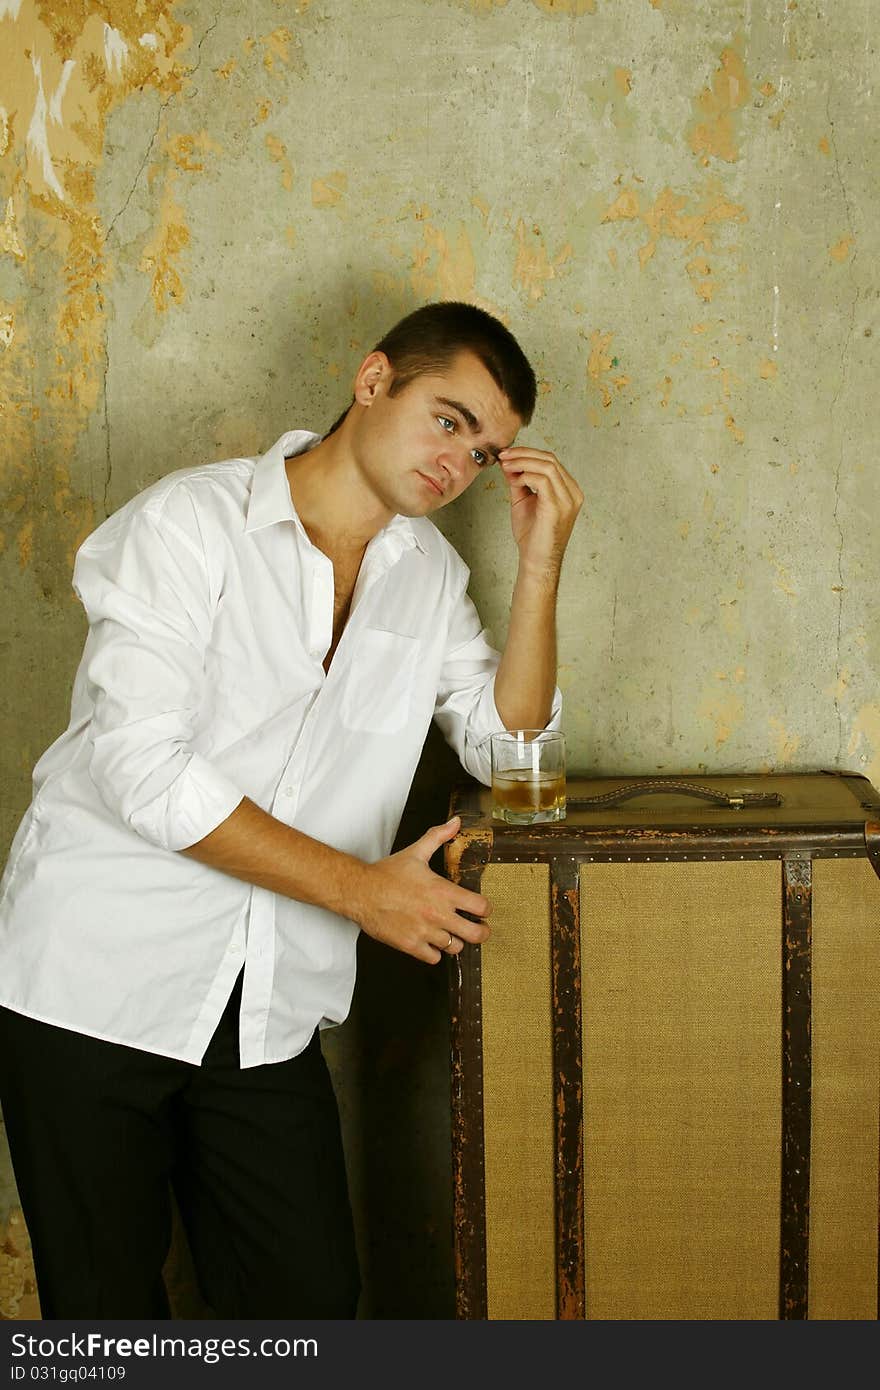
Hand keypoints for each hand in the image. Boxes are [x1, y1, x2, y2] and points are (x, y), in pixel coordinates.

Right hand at [352, 816, 490, 962]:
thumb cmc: (386, 874)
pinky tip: (430, 941)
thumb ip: (438, 836)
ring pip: (455, 948)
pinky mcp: (411, 946)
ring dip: (454, 941)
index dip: (485, 909)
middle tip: (478, 928)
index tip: (481, 909)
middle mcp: (438, 914)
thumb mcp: (416, 852)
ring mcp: (425, 932)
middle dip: (481, 931)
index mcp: (443, 892)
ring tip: (448, 933)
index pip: (481, 907)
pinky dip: (434, 952)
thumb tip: (455, 822)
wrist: (360, 892)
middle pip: (477, 934)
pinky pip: (434, 958)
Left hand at [498, 447, 583, 578]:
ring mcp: (567, 500)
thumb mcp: (523, 501)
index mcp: (568, 491)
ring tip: (506, 465)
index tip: (508, 454)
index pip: (551, 461)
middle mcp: (572, 494)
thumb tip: (508, 462)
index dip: (528, 453)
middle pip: (550, 459)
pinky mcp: (557, 507)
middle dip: (524, 454)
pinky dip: (526, 476)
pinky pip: (542, 481)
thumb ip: (519, 481)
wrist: (537, 561)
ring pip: (547, 466)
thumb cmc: (532, 536)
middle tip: (504, 456)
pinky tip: (515, 481)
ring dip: (523, 462)